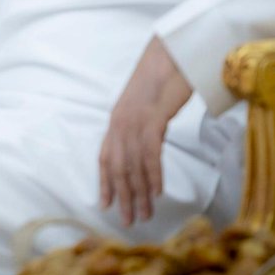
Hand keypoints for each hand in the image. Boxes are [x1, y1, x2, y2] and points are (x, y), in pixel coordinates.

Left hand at [99, 37, 193, 226]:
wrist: (169, 54)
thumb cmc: (161, 79)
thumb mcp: (145, 106)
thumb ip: (142, 127)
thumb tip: (146, 147)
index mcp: (116, 119)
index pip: (104, 157)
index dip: (104, 182)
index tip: (107, 204)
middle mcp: (120, 122)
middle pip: (117, 167)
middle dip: (122, 197)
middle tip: (128, 220)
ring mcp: (134, 120)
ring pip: (133, 165)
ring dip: (139, 193)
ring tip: (144, 214)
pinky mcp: (152, 118)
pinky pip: (150, 154)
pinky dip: (153, 175)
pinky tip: (157, 191)